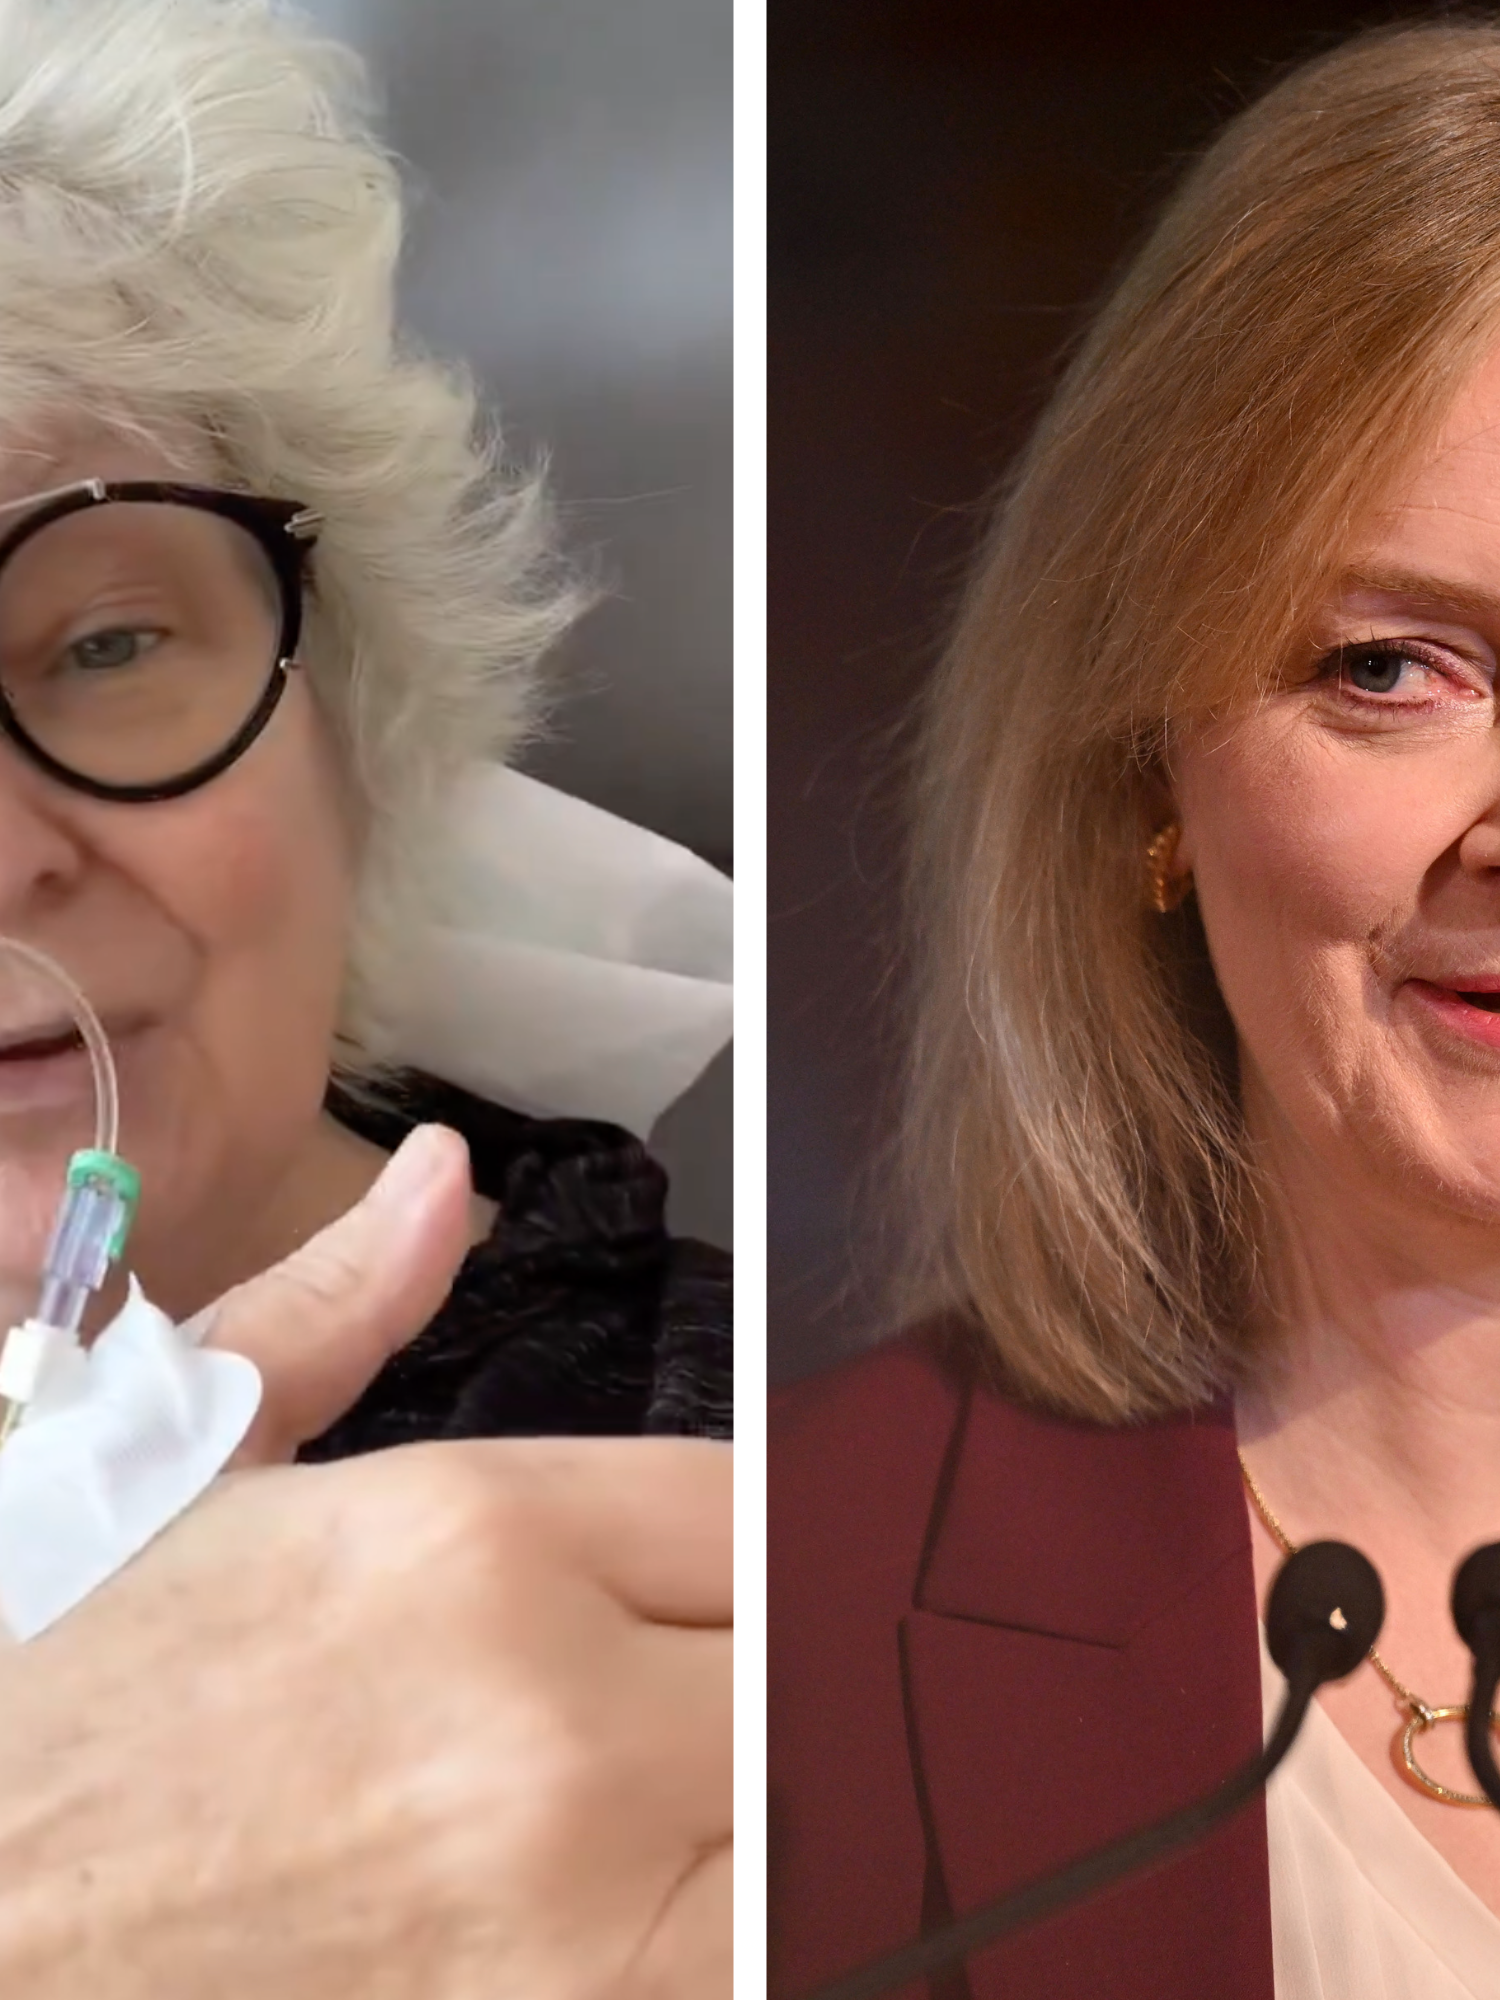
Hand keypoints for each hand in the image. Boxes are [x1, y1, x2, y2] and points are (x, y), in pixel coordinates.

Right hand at [0, 1126, 731, 1998]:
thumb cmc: (76, 1701)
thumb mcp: (186, 1462)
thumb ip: (345, 1306)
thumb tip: (443, 1177)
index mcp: (475, 1536)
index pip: (757, 1502)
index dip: (775, 1534)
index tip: (748, 1565)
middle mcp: (551, 1719)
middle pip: (812, 1663)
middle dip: (786, 1664)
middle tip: (728, 1680)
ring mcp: (572, 1914)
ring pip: (819, 1826)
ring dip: (788, 1804)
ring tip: (703, 1795)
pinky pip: (762, 1963)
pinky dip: (746, 1920)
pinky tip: (676, 1886)